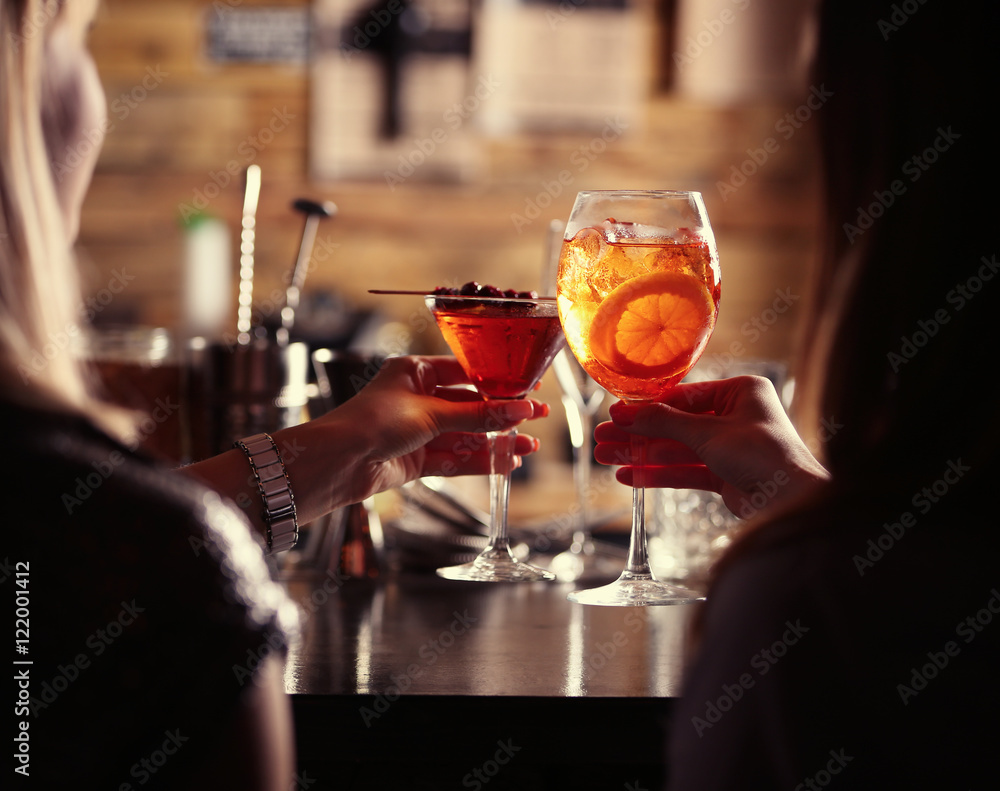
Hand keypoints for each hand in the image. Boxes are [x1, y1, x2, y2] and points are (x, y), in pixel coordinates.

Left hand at [302, 356, 547, 510]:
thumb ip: (478, 416)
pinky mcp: (416, 459)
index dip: (498, 382)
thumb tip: (520, 411)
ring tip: (528, 446)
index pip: (466, 372)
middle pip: (469, 406)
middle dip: (502, 415)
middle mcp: (417, 398)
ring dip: (495, 441)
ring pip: (465, 435)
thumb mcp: (431, 414)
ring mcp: (418, 430)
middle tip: (537, 418)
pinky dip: (479, 460)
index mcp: (415, 372)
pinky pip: (455, 457)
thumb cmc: (372, 422)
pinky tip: (505, 462)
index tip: (527, 388)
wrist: (337, 463)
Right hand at [594, 376, 827, 518]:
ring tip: (605, 458)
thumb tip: (625, 412)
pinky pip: (685, 471)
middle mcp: (735, 416)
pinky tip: (629, 476)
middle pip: (674, 424)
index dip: (646, 408)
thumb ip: (664, 421)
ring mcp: (730, 447)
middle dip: (637, 433)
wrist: (792, 501)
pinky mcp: (725, 475)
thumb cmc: (764, 455)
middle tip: (603, 437)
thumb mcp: (708, 432)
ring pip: (676, 449)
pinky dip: (658, 474)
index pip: (682, 397)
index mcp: (740, 392)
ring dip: (641, 455)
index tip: (615, 414)